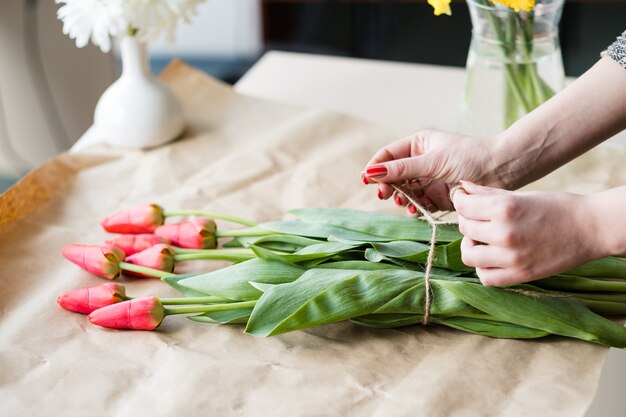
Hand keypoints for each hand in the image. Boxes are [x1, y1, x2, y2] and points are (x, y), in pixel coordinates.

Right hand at [362, 130, 505, 213]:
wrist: (501, 171)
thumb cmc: (469, 157)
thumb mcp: (432, 161)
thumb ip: (402, 169)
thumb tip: (372, 171)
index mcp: (418, 144)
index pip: (388, 156)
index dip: (376, 167)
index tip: (368, 180)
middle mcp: (421, 162)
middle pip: (393, 176)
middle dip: (387, 186)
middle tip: (385, 195)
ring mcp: (428, 180)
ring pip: (404, 192)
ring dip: (401, 198)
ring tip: (405, 202)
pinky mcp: (437, 197)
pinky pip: (419, 204)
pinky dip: (416, 208)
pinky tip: (417, 210)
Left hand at [452, 181, 601, 285]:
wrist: (591, 228)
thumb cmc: (557, 207)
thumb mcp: (521, 195)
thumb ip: (488, 193)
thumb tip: (462, 186)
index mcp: (505, 208)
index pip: (463, 206)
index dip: (460, 201)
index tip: (464, 200)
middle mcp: (505, 233)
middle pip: (464, 228)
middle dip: (467, 220)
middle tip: (478, 218)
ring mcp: (512, 257)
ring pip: (469, 255)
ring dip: (470, 245)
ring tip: (481, 239)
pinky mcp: (520, 275)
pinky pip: (486, 278)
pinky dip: (482, 269)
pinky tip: (490, 258)